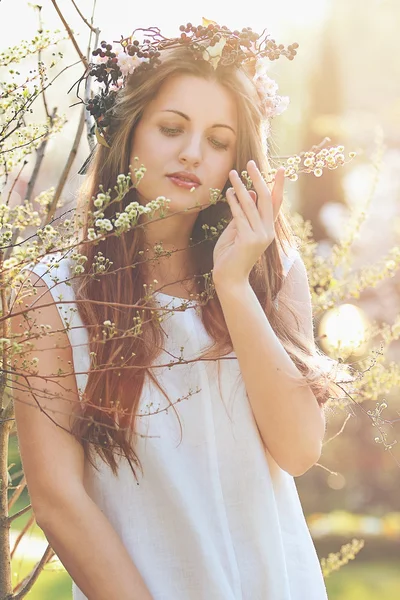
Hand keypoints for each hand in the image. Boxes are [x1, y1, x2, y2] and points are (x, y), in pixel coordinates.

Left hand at [212, 160, 284, 286]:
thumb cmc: (230, 257)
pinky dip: (234, 202)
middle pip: (266, 200)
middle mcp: (267, 232)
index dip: (277, 186)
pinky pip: (240, 216)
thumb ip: (242, 215)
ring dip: (240, 187)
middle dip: (258, 179)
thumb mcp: (236, 232)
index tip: (280, 170)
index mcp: (267, 231)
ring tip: (232, 173)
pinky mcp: (249, 240)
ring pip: (251, 205)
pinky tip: (228, 192)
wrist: (229, 280)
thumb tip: (247, 193)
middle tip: (251, 163)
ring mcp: (260, 236)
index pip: (274, 204)